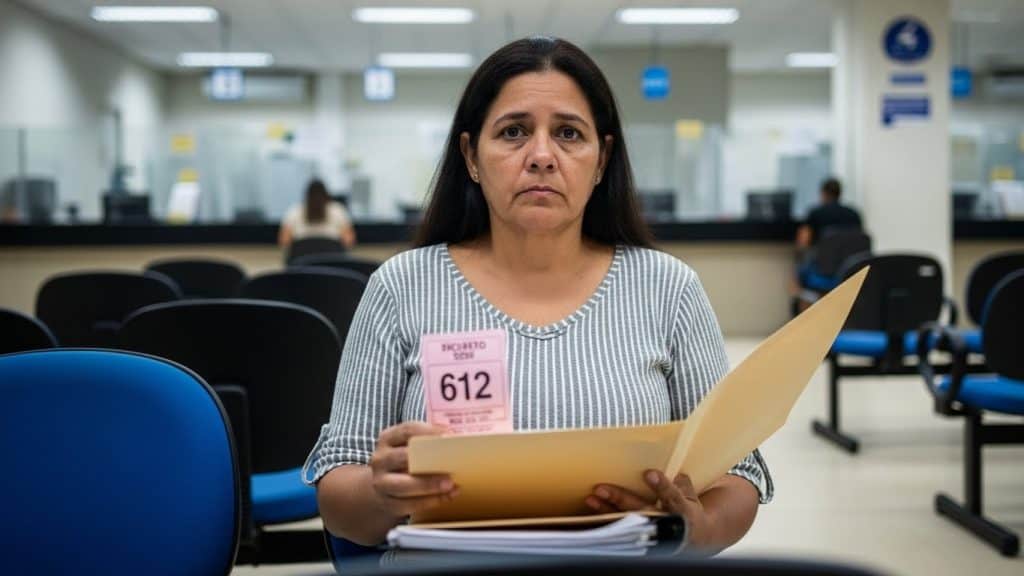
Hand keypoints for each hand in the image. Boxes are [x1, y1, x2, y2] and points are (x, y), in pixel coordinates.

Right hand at [369, 421, 457, 518]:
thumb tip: (459, 437)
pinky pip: (408, 504)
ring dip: (430, 485)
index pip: (407, 430)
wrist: (382, 489)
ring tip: (451, 485)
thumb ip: (427, 442)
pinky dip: (430, 501)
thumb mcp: (408, 447)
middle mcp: (381, 459)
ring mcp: (381, 483)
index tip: (451, 436)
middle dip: (429, 461)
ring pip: (404, 485)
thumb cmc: (405, 463)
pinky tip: (447, 496)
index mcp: (387, 439)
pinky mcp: (387, 503)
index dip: (429, 432)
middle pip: (404, 458)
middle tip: (453, 464)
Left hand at [587, 470, 713, 550]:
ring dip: (607, 510)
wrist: (692, 541)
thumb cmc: (688, 513)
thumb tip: (676, 472)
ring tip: (591, 498)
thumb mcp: (691, 497)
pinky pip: (620, 530)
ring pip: (626, 521)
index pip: (672, 497)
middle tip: (600, 488)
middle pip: (641, 511)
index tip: (649, 473)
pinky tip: (593, 510)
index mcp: (682, 512)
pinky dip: (606, 521)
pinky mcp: (640, 538)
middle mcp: (664, 524)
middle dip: (620, 499)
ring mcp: (651, 532)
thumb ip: (683, 484)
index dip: (661, 486)